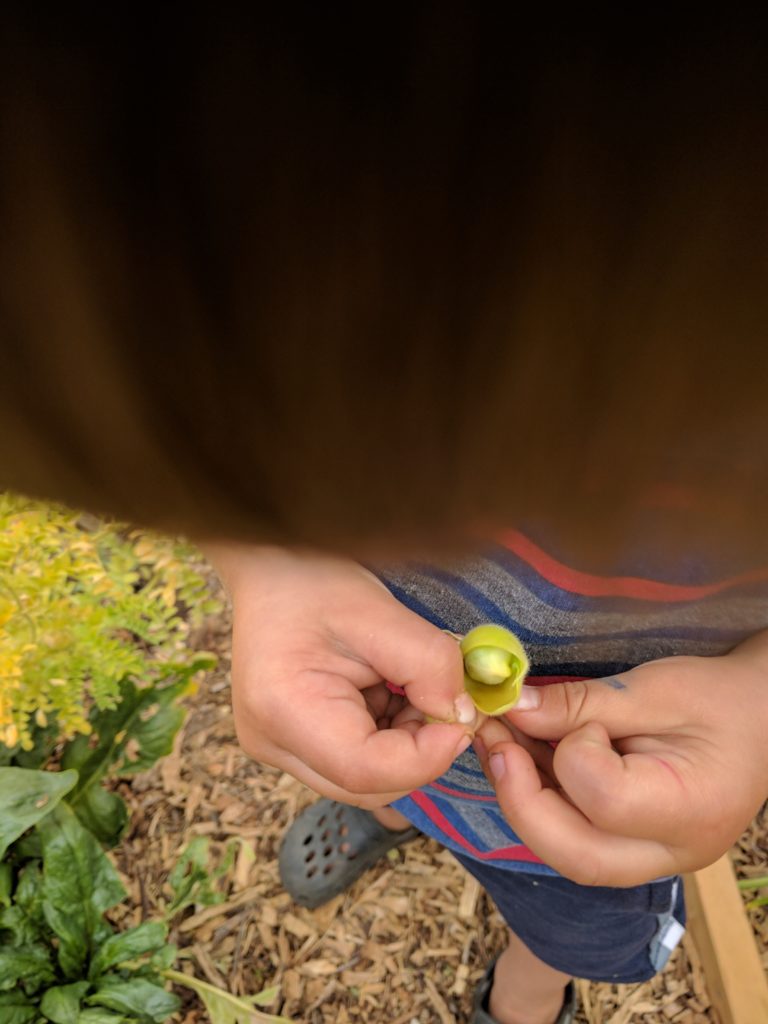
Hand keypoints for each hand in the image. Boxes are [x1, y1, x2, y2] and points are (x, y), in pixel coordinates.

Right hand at [205, 544, 475, 807]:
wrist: (273, 569)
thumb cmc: (318, 581)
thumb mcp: (382, 612)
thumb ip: (430, 666)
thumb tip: (463, 716)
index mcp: (284, 709)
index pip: (365, 770)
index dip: (426, 756)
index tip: (463, 719)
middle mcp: (271, 742)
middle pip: (365, 785)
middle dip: (419, 752)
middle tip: (441, 699)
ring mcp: (276, 748)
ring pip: (363, 781)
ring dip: (403, 746)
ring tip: (406, 687)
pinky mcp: (290, 745)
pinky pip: (351, 764)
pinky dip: (385, 740)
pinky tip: (385, 694)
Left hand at [474, 631, 767, 885]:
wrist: (760, 720)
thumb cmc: (718, 698)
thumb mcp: (654, 688)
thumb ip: (581, 704)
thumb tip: (509, 708)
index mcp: (692, 809)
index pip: (604, 799)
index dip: (573, 751)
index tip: (582, 717)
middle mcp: (671, 852)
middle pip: (574, 854)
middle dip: (519, 797)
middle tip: (492, 739)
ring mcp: (652, 860)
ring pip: (566, 853)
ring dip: (520, 797)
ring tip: (497, 741)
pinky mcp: (632, 850)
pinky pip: (574, 837)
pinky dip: (540, 799)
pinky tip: (520, 756)